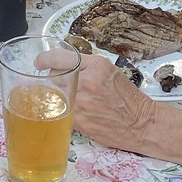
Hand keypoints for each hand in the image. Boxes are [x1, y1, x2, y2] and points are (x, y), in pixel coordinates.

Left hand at [37, 47, 153, 153]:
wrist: (141, 124)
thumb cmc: (127, 99)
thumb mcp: (110, 71)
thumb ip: (85, 66)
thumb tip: (60, 66)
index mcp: (96, 65)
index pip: (58, 57)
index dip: (44, 59)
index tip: (39, 63)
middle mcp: (88, 81)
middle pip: (53, 76)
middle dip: (53, 81)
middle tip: (61, 86)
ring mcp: (83, 102)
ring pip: (53, 95)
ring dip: (55, 97)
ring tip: (67, 100)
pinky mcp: (80, 121)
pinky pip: (59, 112)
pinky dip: (60, 112)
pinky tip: (69, 113)